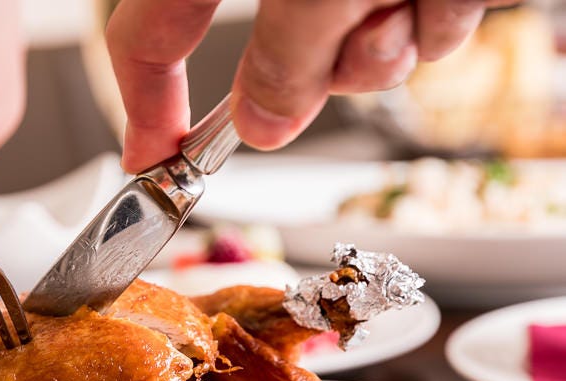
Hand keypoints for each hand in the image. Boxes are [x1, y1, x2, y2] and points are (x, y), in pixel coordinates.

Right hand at [106, 0, 517, 172]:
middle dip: (326, 68)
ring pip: (356, 45)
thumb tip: (261, 121)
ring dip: (394, 45)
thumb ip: (282, 61)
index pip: (150, 32)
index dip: (144, 107)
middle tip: (360, 45)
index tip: (150, 161)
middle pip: (274, 50)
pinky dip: (442, 10)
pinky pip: (412, 16)